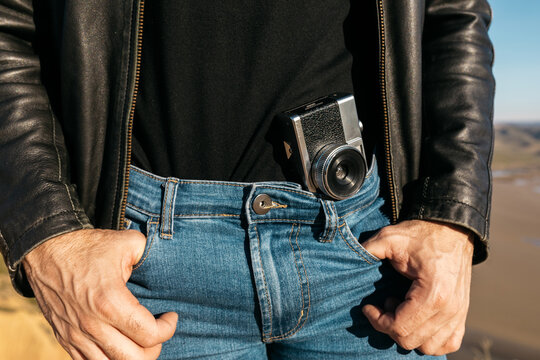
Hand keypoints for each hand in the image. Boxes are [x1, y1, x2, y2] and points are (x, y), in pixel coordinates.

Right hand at [23, 229, 177, 359]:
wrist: (46, 250)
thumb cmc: (89, 246)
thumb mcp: (127, 242)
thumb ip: (151, 253)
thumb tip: (165, 263)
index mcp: (110, 302)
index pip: (149, 335)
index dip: (168, 329)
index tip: (171, 316)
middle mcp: (92, 325)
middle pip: (134, 359)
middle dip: (154, 349)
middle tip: (157, 331)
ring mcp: (76, 335)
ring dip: (131, 356)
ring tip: (139, 339)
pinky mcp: (65, 339)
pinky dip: (109, 358)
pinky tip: (119, 343)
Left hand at [362, 220, 472, 354]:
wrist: (452, 230)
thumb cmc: (421, 235)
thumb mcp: (391, 237)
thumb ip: (369, 249)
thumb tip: (348, 257)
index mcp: (433, 293)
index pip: (400, 327)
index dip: (377, 321)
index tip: (368, 307)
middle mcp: (449, 309)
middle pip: (410, 340)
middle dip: (389, 325)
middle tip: (384, 303)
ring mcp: (458, 314)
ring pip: (427, 347)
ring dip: (408, 332)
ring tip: (401, 308)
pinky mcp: (462, 315)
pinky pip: (447, 344)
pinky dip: (429, 338)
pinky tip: (417, 318)